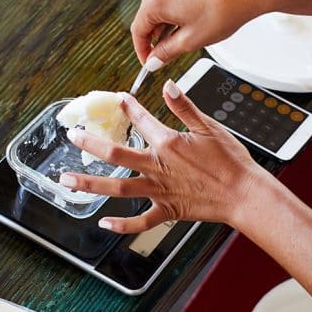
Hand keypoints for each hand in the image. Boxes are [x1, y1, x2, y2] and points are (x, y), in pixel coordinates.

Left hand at [59, 81, 268, 232]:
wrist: (244, 194)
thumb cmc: (231, 161)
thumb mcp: (209, 127)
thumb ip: (184, 107)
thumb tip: (168, 85)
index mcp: (168, 143)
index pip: (141, 120)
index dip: (128, 107)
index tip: (118, 100)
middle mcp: (158, 166)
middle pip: (116, 153)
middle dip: (90, 144)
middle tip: (72, 137)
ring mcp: (160, 191)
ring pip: (118, 188)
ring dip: (90, 184)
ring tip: (67, 182)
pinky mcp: (168, 211)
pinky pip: (140, 221)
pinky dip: (122, 225)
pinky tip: (104, 223)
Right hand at [132, 0, 281, 65]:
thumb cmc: (223, 13)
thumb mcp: (190, 41)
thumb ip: (166, 52)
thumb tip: (153, 61)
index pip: (138, 30)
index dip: (143, 50)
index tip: (149, 61)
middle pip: (149, 14)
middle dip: (157, 35)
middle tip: (167, 53)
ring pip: (162, 2)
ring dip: (168, 20)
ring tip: (185, 34)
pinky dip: (179, 4)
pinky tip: (193, 15)